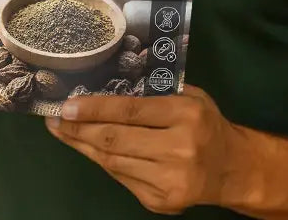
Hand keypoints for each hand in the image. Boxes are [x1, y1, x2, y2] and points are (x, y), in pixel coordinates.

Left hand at [45, 86, 253, 214]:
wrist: (233, 170)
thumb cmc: (205, 123)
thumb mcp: (189, 96)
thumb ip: (153, 90)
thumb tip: (103, 85)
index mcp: (185, 115)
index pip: (130, 111)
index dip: (94, 108)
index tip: (66, 105)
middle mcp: (180, 149)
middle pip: (116, 140)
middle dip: (78, 129)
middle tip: (54, 119)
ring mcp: (171, 181)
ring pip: (113, 162)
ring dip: (83, 146)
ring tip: (63, 132)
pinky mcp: (163, 203)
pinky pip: (122, 178)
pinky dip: (103, 162)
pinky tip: (89, 148)